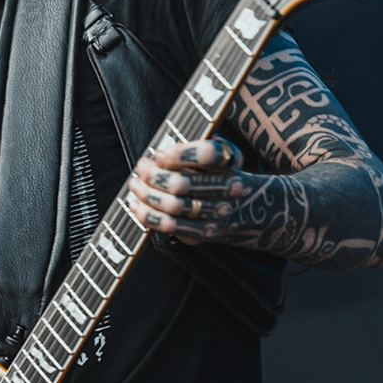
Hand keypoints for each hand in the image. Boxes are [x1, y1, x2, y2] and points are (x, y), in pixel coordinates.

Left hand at [125, 138, 263, 244]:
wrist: (247, 205)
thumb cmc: (216, 171)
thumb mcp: (212, 151)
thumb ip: (187, 150)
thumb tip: (158, 158)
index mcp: (230, 160)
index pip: (208, 154)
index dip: (179, 154)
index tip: (160, 154)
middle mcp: (228, 188)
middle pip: (182, 184)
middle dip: (153, 176)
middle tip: (141, 167)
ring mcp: (217, 213)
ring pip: (173, 206)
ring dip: (147, 195)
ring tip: (135, 185)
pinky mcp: (204, 232)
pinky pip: (170, 226)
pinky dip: (147, 215)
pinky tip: (136, 205)